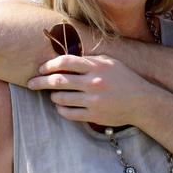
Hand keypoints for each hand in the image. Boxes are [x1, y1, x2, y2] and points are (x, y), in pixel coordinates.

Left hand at [27, 55, 159, 126]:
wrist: (141, 101)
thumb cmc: (124, 79)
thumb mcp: (109, 62)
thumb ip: (89, 60)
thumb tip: (65, 57)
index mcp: (97, 66)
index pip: (66, 61)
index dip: (49, 64)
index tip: (41, 68)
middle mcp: (94, 82)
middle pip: (58, 80)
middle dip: (40, 82)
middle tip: (31, 83)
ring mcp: (93, 100)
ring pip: (60, 98)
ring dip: (52, 96)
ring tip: (51, 95)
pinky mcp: (94, 115)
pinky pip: (68, 113)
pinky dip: (60, 109)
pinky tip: (61, 106)